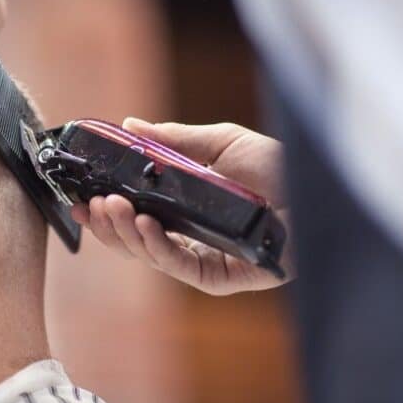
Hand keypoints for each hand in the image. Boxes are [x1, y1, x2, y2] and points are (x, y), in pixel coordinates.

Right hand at [70, 117, 293, 294]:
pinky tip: (143, 224)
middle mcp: (190, 238)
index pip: (134, 216)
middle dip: (107, 225)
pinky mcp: (221, 277)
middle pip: (135, 240)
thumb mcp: (219, 143)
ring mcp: (204, 260)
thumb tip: (129, 125)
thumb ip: (173, 139)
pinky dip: (156, 246)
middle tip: (90, 203)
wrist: (321, 189)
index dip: (106, 210)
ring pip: (150, 255)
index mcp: (184, 211)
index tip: (81, 197)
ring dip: (123, 233)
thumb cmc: (277, 167)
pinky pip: (180, 267)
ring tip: (110, 207)